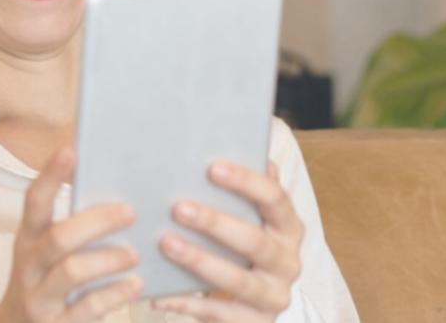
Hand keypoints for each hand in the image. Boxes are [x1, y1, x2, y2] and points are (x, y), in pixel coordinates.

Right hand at [0, 146, 144, 322]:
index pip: (34, 201)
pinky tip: (135, 285)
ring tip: (135, 254)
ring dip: (109, 259)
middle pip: (59, 237)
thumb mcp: (45, 251)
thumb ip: (71, 226)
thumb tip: (117, 192)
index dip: (49, 175)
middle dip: (97, 222)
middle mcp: (29, 265)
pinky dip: (115, 294)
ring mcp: (40, 297)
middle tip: (129, 212)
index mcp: (27, 238)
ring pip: (73, 271)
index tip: (70, 150)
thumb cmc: (44, 280)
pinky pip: (88, 307)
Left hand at [149, 161, 302, 321]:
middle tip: (178, 207)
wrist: (247, 306)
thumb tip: (230, 141)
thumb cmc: (238, 247)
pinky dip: (185, 303)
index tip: (212, 168)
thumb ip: (240, 190)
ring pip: (238, 279)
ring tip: (166, 243)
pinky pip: (218, 313)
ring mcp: (274, 297)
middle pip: (255, 241)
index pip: (275, 199)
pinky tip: (157, 292)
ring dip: (200, 260)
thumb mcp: (247, 218)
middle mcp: (288, 262)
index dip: (246, 183)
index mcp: (288, 228)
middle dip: (215, 223)